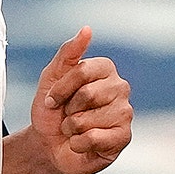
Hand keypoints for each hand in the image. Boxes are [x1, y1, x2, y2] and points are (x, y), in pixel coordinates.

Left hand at [30, 26, 132, 173]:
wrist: (49, 144)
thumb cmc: (53, 109)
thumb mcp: (51, 77)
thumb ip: (68, 53)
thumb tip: (87, 29)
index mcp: (105, 69)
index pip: (82, 70)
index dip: (61, 88)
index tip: (52, 98)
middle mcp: (120, 88)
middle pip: (87, 94)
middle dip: (68, 109)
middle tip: (68, 114)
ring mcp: (125, 113)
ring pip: (89, 119)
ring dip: (72, 127)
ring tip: (75, 128)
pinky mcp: (124, 137)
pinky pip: (93, 138)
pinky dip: (78, 143)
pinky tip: (82, 143)